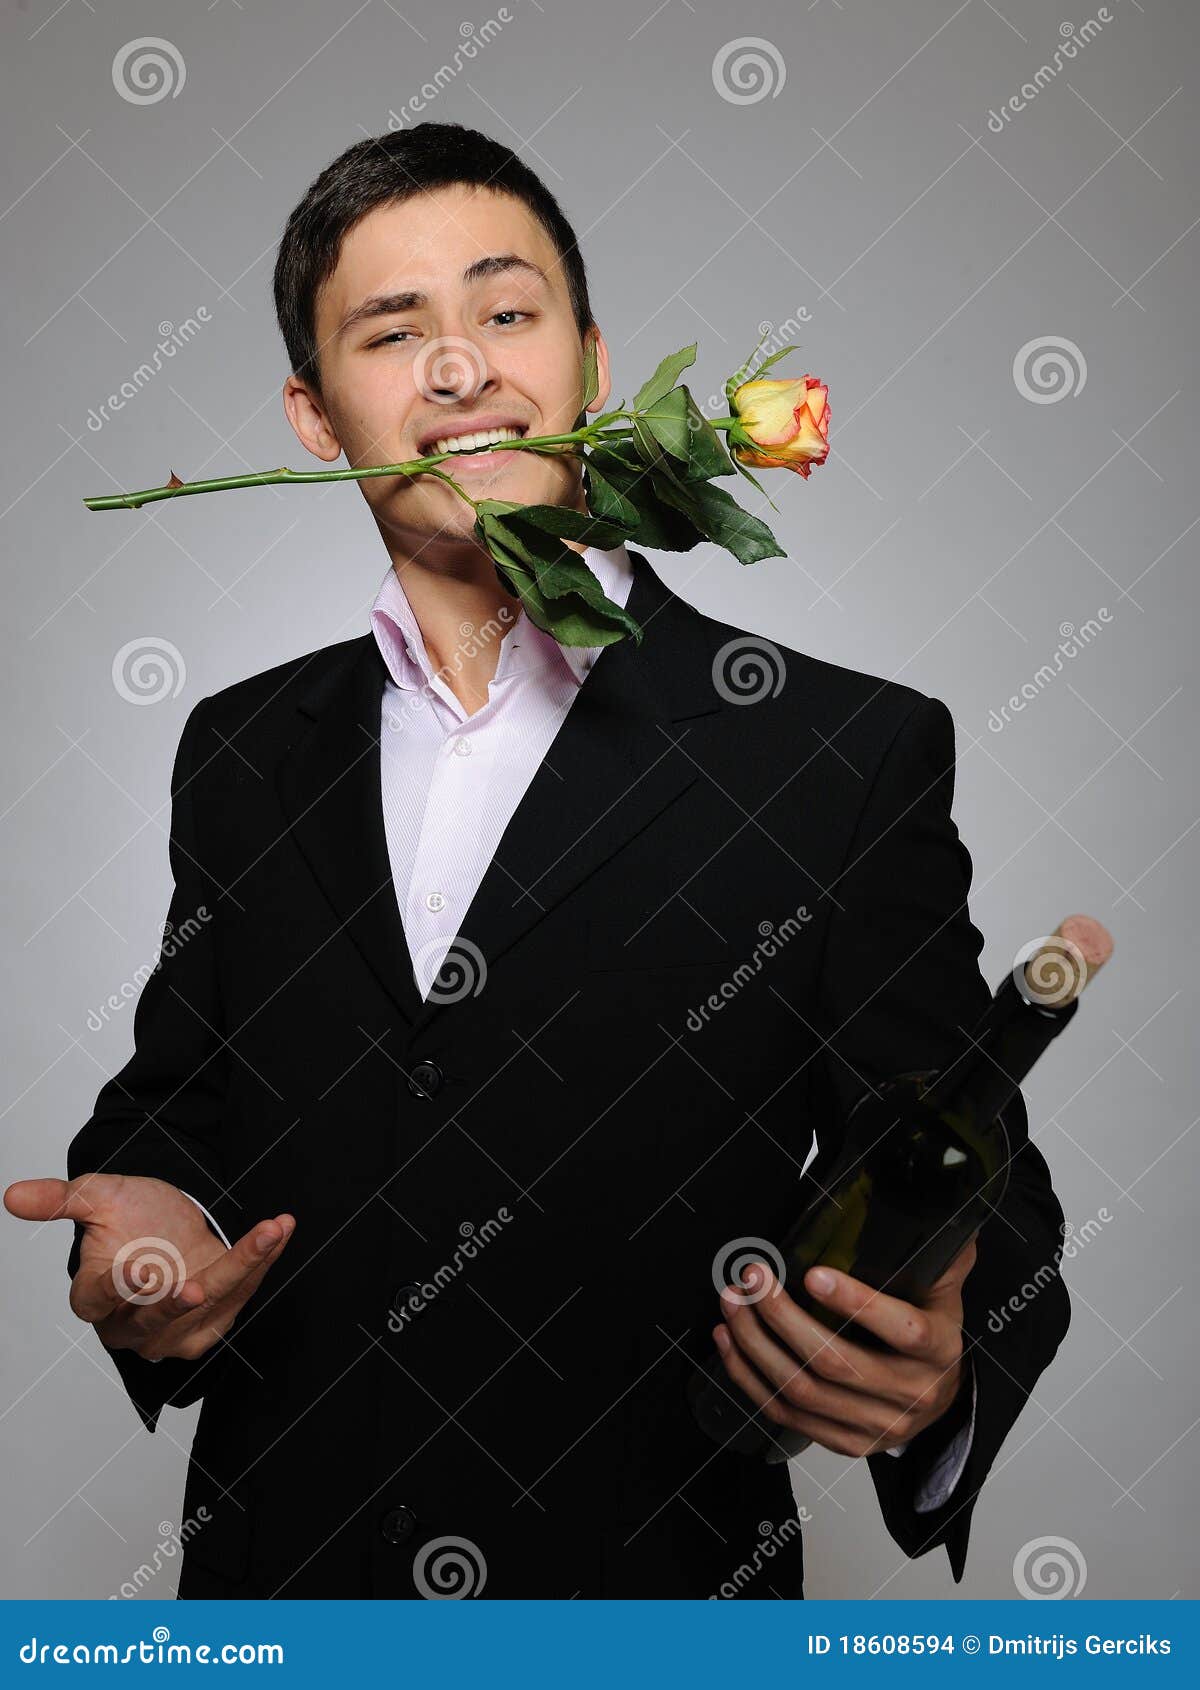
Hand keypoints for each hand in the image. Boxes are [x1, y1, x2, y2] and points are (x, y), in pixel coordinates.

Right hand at [4, 1173, 294, 1361]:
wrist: (172, 1221)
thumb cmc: (130, 1216)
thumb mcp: (97, 1197)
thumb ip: (60, 1200)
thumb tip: (12, 1195)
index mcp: (96, 1295)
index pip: (97, 1300)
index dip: (116, 1289)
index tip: (138, 1269)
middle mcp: (133, 1323)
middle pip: (151, 1322)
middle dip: (175, 1305)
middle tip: (195, 1286)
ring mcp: (176, 1329)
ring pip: (207, 1309)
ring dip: (242, 1270)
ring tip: (266, 1233)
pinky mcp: (214, 1322)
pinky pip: (242, 1294)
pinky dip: (263, 1261)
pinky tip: (279, 1228)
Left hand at [711, 1235, 977, 1456]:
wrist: (940, 1398)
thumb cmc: (930, 1333)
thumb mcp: (943, 1290)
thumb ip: (939, 1251)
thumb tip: (937, 1202)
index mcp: (938, 1349)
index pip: (902, 1330)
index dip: (856, 1303)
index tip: (813, 1274)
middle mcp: (910, 1394)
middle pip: (835, 1362)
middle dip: (782, 1316)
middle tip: (752, 1277)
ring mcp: (876, 1426)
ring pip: (802, 1390)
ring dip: (755, 1345)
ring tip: (733, 1303)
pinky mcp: (845, 1443)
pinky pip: (787, 1415)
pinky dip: (749, 1377)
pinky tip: (729, 1342)